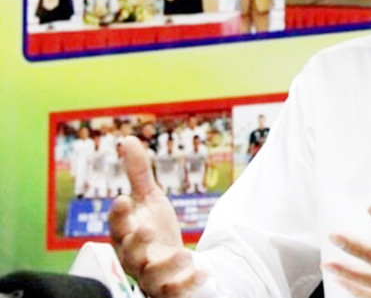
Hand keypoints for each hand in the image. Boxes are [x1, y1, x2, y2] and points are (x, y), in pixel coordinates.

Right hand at [109, 136, 206, 296]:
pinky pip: (175, 292)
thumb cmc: (153, 231)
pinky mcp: (169, 290)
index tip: (122, 199)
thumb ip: (138, 174)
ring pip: (152, 277)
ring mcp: (152, 277)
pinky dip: (186, 284)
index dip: (118, 215)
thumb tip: (127, 139)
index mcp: (126, 235)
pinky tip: (201, 272)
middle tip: (148, 229)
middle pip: (130, 253)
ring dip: (167, 266)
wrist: (173, 265)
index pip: (117, 226)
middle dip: (137, 241)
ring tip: (184, 254)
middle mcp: (135, 258)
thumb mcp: (149, 201)